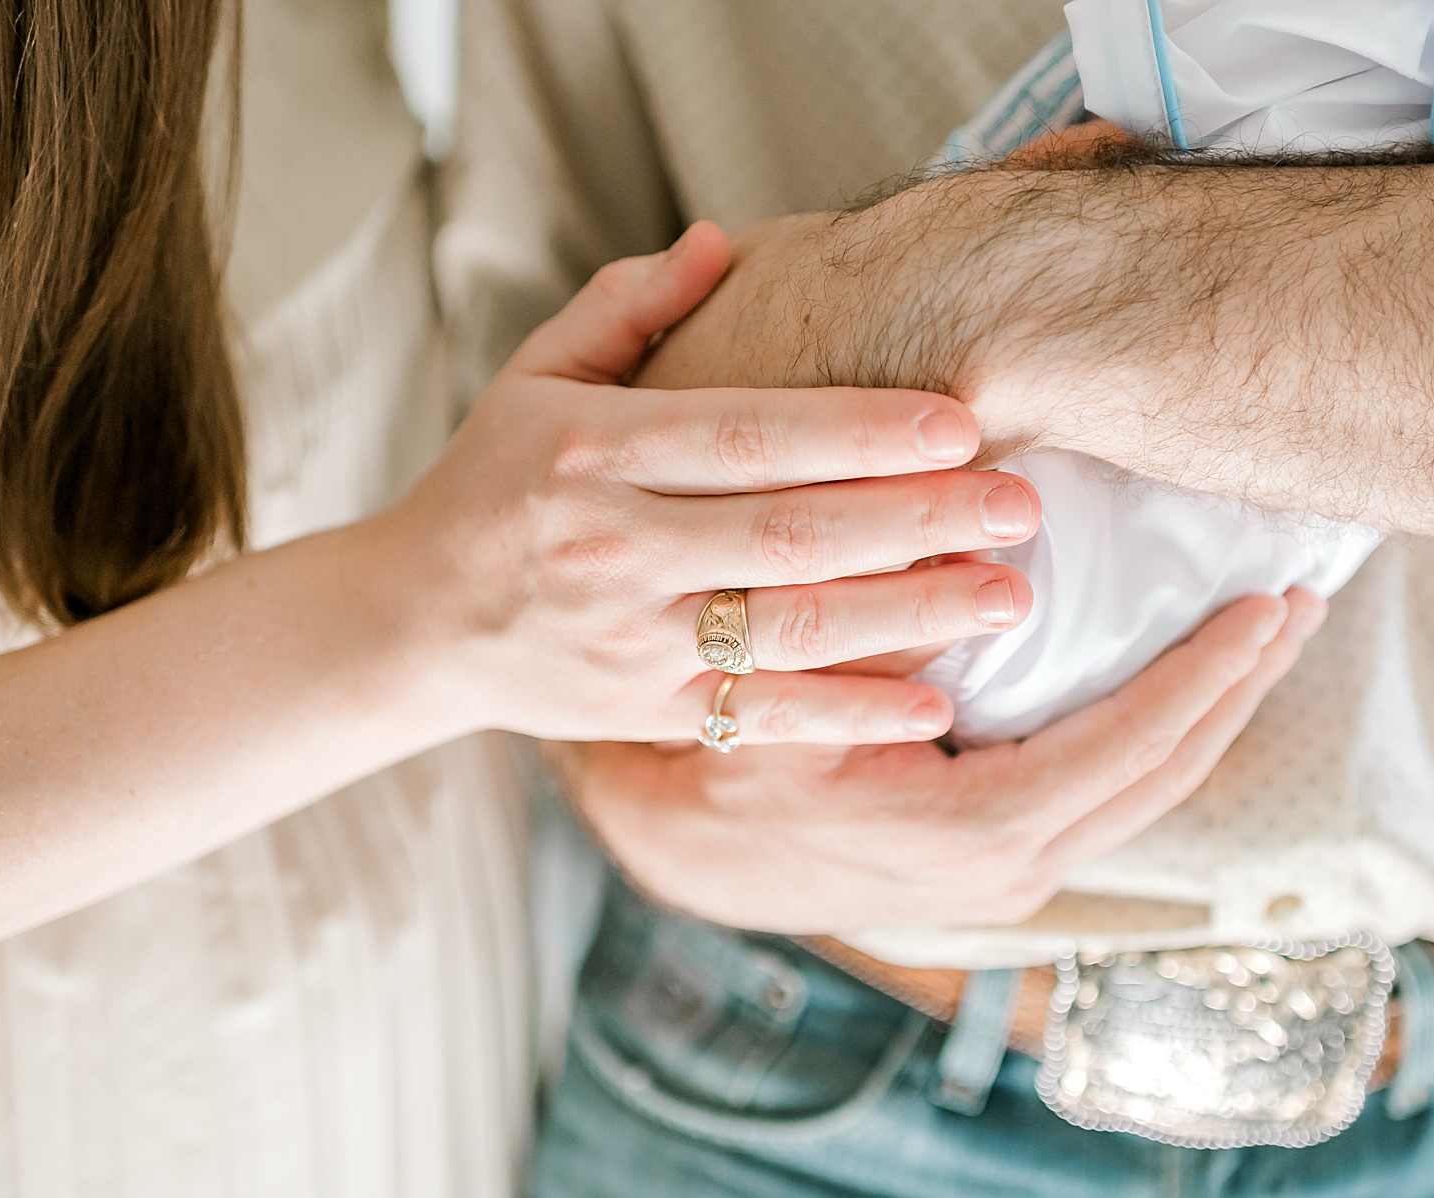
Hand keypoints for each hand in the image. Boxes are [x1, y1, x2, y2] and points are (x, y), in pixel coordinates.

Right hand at [365, 222, 1040, 743]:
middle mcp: (614, 546)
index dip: (859, 429)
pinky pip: (763, 719)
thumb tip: (724, 243)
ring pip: (791, 631)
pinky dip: (849, 717)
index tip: (961, 422)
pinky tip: (936, 704)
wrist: (411, 622)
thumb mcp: (534, 375)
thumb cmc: (491, 483)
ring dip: (910, 616)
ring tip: (1009, 595)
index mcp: (592, 449)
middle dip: (918, 520)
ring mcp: (632, 640)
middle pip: (791, 534)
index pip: (749, 434)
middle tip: (1022, 505)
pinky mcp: (648, 713)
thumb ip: (627, 307)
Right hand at [553, 589, 1326, 930]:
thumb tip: (981, 556)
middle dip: (1238, 690)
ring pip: (1146, 794)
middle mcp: (1010, 870)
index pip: (1132, 748)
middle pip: (1163, 776)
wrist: (685, 849)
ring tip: (1264, 636)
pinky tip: (1186, 684)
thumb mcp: (789, 697)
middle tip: (1296, 603)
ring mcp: (1010, 878)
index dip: (1208, 674)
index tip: (1267, 604)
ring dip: (1212, 713)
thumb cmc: (728, 764)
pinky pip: (1109, 797)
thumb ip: (882, 631)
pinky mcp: (1002, 864)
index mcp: (974, 832)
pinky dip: (1161, 736)